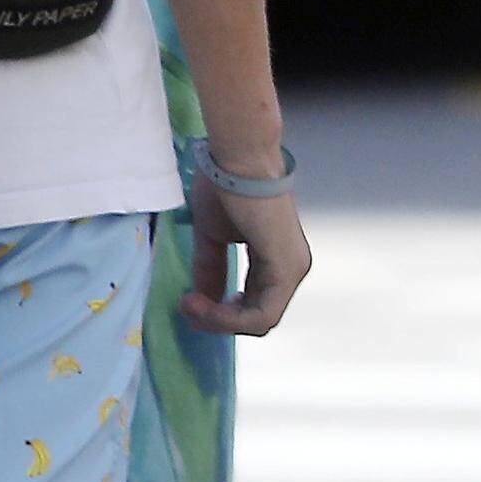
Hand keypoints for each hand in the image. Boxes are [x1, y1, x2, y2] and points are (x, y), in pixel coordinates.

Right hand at [182, 174, 307, 335]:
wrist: (237, 160)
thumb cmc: (226, 186)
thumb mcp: (214, 237)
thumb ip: (212, 269)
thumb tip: (201, 300)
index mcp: (277, 258)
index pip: (254, 303)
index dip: (220, 312)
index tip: (189, 301)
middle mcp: (292, 267)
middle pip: (257, 317)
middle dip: (217, 320)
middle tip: (187, 306)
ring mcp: (293, 269)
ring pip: (260, 321)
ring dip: (220, 321)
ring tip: (191, 303)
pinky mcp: (287, 270)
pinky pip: (261, 314)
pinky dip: (229, 318)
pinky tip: (203, 303)